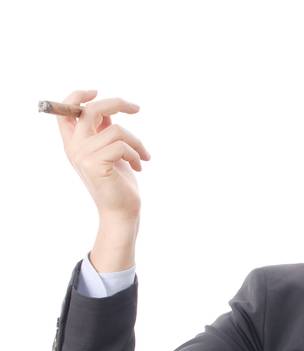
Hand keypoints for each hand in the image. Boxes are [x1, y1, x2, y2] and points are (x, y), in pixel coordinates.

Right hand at [56, 90, 150, 225]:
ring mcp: (83, 156)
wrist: (121, 211)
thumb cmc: (118, 182)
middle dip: (117, 104)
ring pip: (116, 131)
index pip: (65, 111)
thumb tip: (110, 110)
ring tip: (143, 156)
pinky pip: (122, 145)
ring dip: (136, 142)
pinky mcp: (95, 164)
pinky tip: (140, 166)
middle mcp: (74, 147)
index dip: (78, 97)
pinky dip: (136, 154)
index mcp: (73, 143)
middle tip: (137, 108)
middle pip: (91, 110)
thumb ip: (104, 132)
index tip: (96, 91)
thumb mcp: (110, 152)